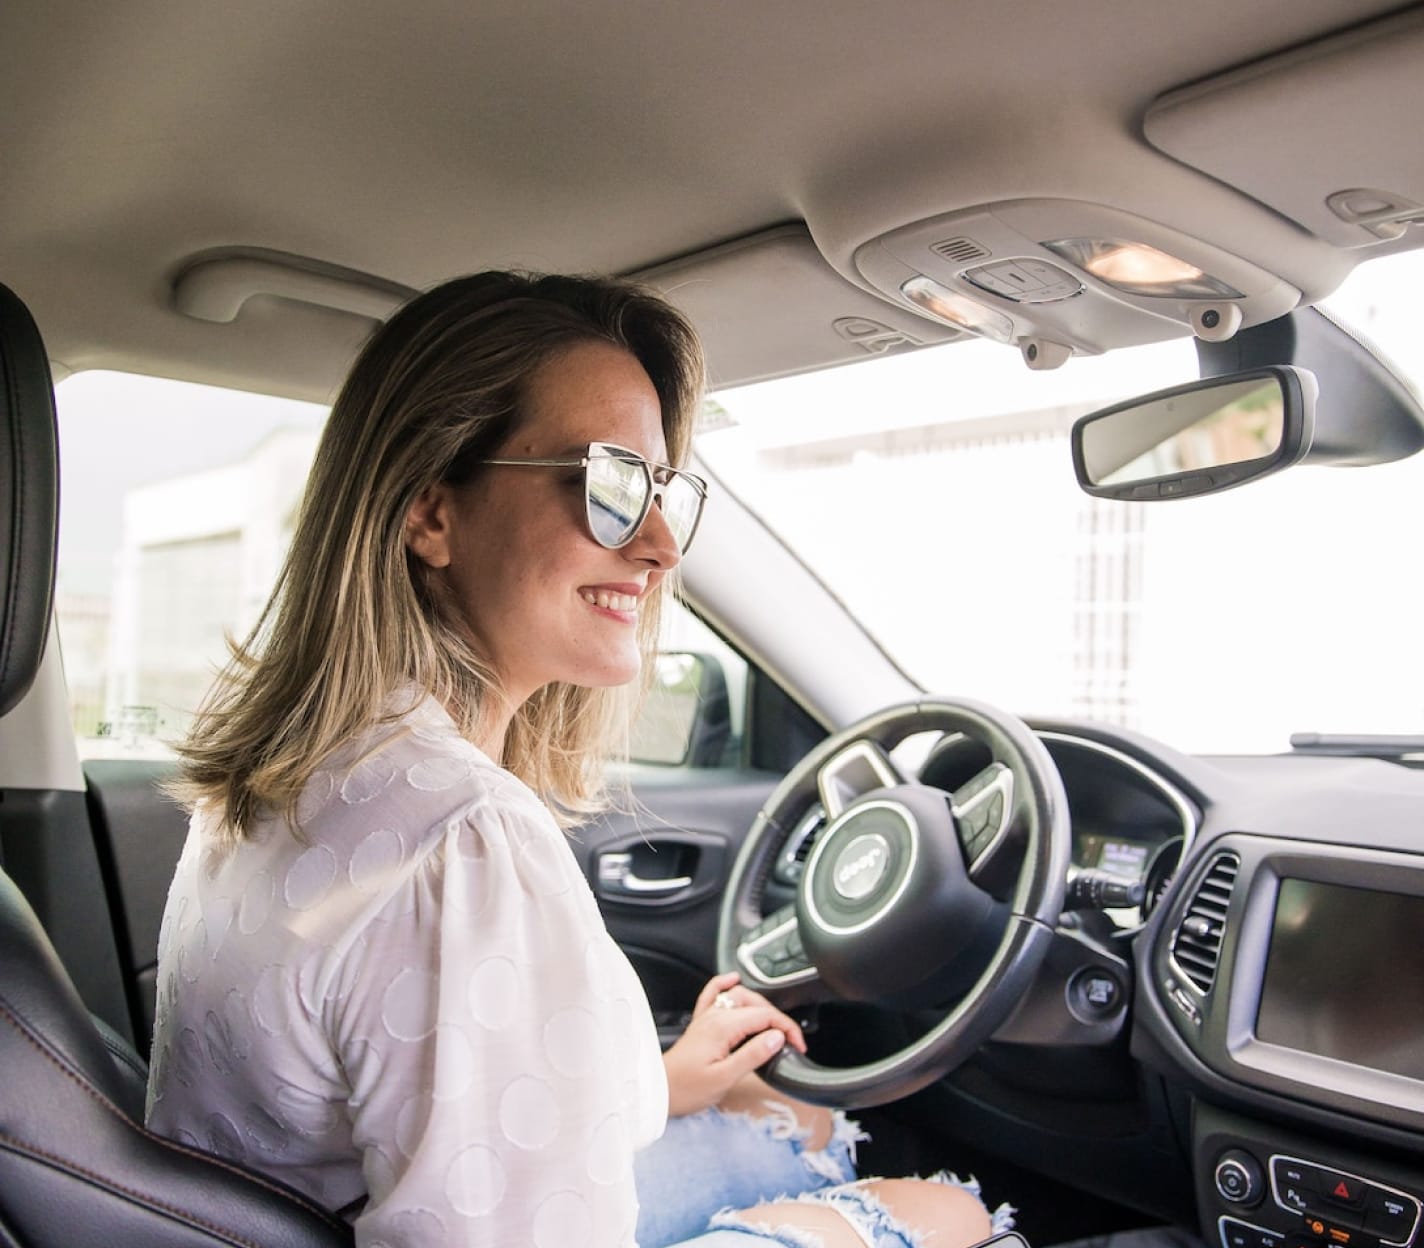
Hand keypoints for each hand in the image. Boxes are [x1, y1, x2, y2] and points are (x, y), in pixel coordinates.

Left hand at [662, 972, 807, 1117]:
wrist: (659, 1091)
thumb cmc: (688, 1088)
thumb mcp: (725, 1078)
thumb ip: (753, 1055)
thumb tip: (776, 1037)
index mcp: (723, 1026)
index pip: (765, 1016)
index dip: (787, 1028)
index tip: (798, 1045)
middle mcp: (715, 1015)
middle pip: (756, 1003)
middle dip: (778, 1018)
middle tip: (791, 1040)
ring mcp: (707, 1016)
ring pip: (739, 996)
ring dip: (761, 1004)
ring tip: (775, 1023)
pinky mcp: (701, 1022)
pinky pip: (712, 993)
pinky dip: (724, 983)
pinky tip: (733, 979)